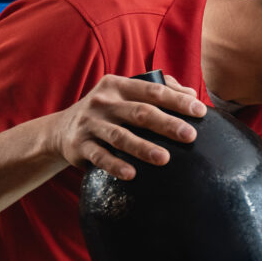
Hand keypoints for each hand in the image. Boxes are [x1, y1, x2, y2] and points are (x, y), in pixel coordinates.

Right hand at [46, 73, 206, 180]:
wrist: (61, 129)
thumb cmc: (108, 112)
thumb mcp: (126, 95)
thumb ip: (158, 90)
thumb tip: (192, 94)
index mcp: (118, 85)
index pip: (153, 91)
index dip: (177, 100)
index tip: (200, 111)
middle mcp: (104, 102)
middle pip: (140, 112)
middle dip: (166, 123)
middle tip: (190, 135)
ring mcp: (90, 123)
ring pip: (120, 136)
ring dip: (143, 147)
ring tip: (165, 158)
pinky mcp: (80, 145)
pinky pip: (100, 156)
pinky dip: (115, 165)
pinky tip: (131, 174)